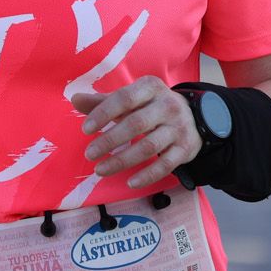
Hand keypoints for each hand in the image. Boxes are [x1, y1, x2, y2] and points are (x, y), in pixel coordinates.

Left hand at [73, 77, 200, 189]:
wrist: (195, 117)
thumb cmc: (152, 106)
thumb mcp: (132, 98)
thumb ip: (103, 101)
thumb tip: (75, 99)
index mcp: (151, 88)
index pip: (125, 98)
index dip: (104, 113)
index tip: (86, 129)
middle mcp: (167, 105)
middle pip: (136, 124)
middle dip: (110, 140)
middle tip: (89, 154)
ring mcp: (178, 128)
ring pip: (149, 146)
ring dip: (122, 160)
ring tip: (100, 170)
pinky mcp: (185, 149)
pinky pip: (166, 165)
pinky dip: (147, 176)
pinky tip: (130, 183)